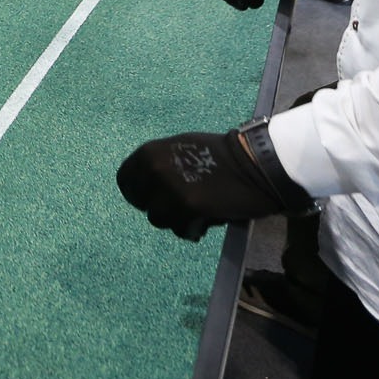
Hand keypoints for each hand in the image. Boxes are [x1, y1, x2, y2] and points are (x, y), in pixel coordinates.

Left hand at [116, 125, 313, 241]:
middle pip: (140, 202)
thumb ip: (160, 164)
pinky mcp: (188, 208)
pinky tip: (204, 222)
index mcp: (149, 152)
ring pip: (158, 219)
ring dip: (175, 219)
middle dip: (156, 206)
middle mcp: (154, 169)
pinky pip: (179, 229)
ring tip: (194, 214)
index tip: (151, 198)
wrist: (253, 162)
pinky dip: (191, 229)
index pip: (125, 180)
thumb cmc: (219, 154)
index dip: (137, 192)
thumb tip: (148, 183)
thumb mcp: (180, 148)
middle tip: (175, 207)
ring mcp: (169, 190)